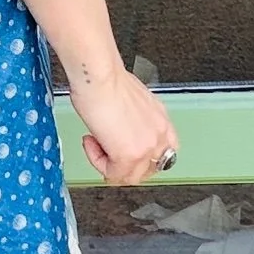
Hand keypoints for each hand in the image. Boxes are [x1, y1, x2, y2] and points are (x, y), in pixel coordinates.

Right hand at [68, 65, 178, 186]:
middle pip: (147, 169)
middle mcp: (159, 134)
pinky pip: (112, 174)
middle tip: (106, 149)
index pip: (163, 153)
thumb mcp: (130, 100)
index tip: (122, 149)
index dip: (140, 156)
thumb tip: (122, 128)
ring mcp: (147, 147)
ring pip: (130, 176)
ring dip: (109, 163)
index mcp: (161, 119)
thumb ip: (133, 120)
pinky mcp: (129, 156)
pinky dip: (97, 161)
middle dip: (123, 163)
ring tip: (96, 143)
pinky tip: (91, 142)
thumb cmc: (106, 79)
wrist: (99, 76)